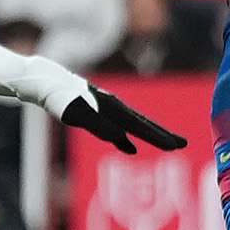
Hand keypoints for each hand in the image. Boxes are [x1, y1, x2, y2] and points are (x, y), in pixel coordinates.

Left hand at [58, 82, 187, 153]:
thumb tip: (124, 140)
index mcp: (113, 109)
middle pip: (143, 124)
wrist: (46, 82)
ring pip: (133, 125)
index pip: (141, 126)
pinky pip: (118, 128)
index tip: (177, 146)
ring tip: (167, 144)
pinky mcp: (97, 113)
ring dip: (150, 136)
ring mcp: (107, 109)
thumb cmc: (61, 99)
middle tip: (183, 144)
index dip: (159, 137)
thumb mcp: (79, 115)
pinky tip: (130, 147)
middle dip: (163, 135)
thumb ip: (101, 127)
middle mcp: (114, 107)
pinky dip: (127, 138)